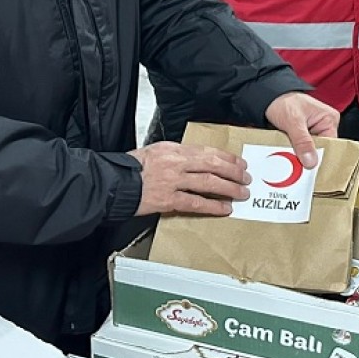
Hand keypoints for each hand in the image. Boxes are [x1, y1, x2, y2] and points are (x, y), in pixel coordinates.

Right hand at [129, 142, 249, 216]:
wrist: (112, 183)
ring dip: (229, 188)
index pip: (206, 151)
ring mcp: (173, 181)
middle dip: (233, 171)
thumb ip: (176, 156)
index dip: (226, 157)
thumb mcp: (154, 152)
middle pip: (212, 165)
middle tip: (246, 177)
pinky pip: (196, 203)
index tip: (239, 162)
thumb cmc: (131, 169)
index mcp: (173, 149)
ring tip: (242, 193)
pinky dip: (213, 206)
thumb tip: (196, 162)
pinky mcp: (168, 200)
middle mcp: (175, 162)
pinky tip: (225, 208)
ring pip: (208, 183)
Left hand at [264, 92, 338, 167]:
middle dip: (308, 157)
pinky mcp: (303, 136)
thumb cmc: (283, 101)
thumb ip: (302, 141)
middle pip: (320, 150)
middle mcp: (324, 126)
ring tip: (290, 157)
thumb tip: (311, 161)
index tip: (310, 167)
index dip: (320, 157)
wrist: (268, 97)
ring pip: (309, 151)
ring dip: (300, 155)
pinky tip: (288, 154)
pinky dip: (294, 152)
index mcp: (329, 119)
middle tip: (297, 164)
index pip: (331, 145)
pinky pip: (301, 149)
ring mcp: (314, 132)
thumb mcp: (293, 121)